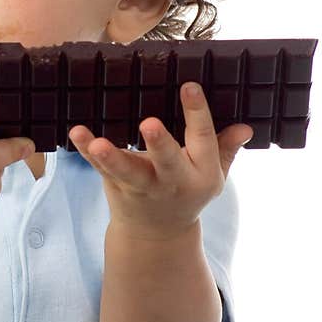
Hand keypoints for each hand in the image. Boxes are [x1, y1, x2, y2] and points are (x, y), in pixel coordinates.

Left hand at [68, 82, 252, 239]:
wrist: (157, 235)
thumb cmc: (187, 192)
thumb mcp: (213, 176)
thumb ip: (226, 150)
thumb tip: (245, 126)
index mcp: (201, 173)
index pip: (202, 139)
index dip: (197, 113)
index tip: (189, 86)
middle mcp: (172, 181)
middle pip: (167, 161)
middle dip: (158, 144)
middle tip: (149, 123)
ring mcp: (142, 186)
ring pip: (127, 171)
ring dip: (111, 157)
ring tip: (97, 142)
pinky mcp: (116, 186)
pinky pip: (100, 167)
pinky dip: (85, 151)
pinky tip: (75, 133)